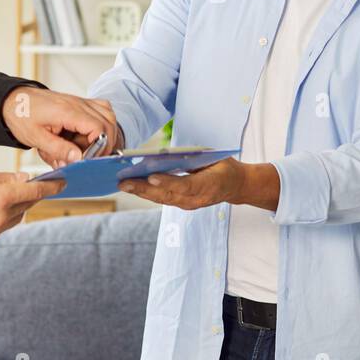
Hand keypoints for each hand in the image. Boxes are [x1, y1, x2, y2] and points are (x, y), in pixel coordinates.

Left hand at [0, 87, 118, 167]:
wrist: (14, 101)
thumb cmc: (22, 115)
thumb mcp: (36, 137)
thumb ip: (59, 149)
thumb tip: (78, 158)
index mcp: (67, 111)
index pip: (99, 127)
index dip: (100, 146)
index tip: (90, 158)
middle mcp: (77, 103)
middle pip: (108, 122)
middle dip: (104, 143)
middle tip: (89, 157)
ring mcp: (80, 102)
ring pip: (108, 115)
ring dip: (104, 134)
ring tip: (87, 147)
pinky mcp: (79, 104)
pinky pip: (101, 110)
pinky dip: (101, 123)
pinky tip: (88, 136)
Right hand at [0, 167, 65, 245]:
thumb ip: (5, 178)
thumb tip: (24, 179)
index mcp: (2, 196)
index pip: (35, 191)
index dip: (51, 186)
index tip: (62, 183)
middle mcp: (1, 216)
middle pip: (27, 203)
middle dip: (30, 194)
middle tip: (28, 185)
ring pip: (16, 217)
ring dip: (16, 207)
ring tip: (2, 196)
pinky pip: (3, 227)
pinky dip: (2, 218)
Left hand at [119, 158, 278, 211]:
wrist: (236, 185)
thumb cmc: (223, 166)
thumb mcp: (213, 157)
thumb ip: (192, 158)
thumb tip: (165, 155)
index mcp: (209, 184)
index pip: (185, 185)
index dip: (168, 182)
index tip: (150, 177)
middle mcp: (197, 199)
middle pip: (168, 195)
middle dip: (144, 189)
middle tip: (124, 183)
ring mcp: (190, 204)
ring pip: (162, 199)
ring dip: (142, 192)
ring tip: (124, 185)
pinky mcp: (184, 204)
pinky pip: (164, 199)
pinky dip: (148, 193)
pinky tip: (134, 187)